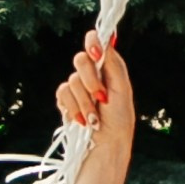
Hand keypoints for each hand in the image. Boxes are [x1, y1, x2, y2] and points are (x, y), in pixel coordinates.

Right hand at [56, 31, 133, 170]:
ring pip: (71, 81)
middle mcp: (91, 73)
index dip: (92, 42)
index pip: (95, 41)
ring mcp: (77, 86)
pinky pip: (62, 94)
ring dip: (84, 102)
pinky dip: (73, 108)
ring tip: (94, 118)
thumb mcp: (122, 89)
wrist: (106, 143)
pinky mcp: (66, 100)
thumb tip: (107, 40)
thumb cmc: (120, 118)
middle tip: (101, 97)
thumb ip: (113, 64)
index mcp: (107, 66)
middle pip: (80, 60)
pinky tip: (82, 120)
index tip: (96, 53)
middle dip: (91, 81)